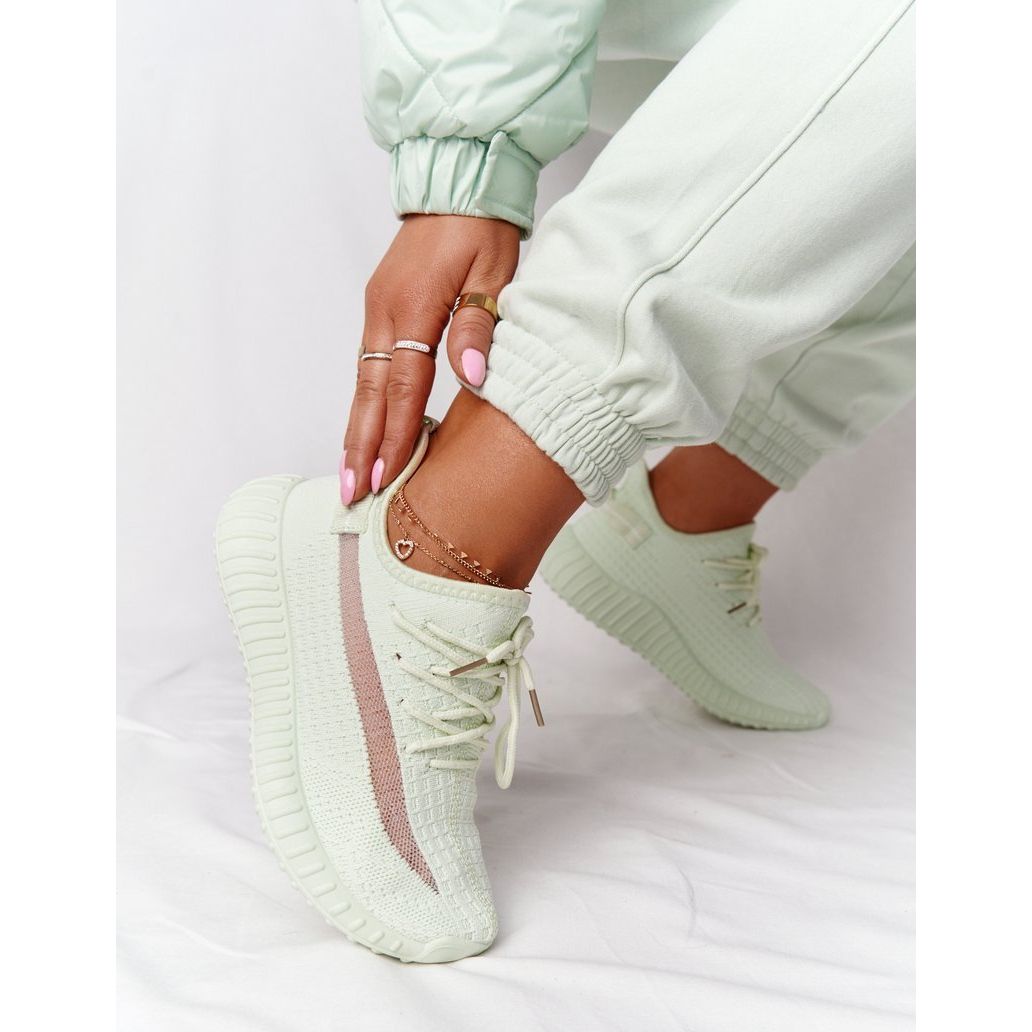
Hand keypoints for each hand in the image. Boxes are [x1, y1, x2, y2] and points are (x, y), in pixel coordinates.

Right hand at [341, 214, 519, 504]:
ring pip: (364, 382)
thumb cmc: (480, 228)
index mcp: (413, 309)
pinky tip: (366, 425)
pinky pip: (369, 365)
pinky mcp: (381, 307)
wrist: (456, 184)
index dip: (394, 436)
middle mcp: (385, 314)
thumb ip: (478, 327)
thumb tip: (473, 379)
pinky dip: (366, 401)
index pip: (404, 387)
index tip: (382, 477)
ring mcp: (378, 310)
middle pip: (371, 393)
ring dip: (357, 428)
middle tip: (351, 492)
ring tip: (351, 472)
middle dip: (361, 446)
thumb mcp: (493, 274)